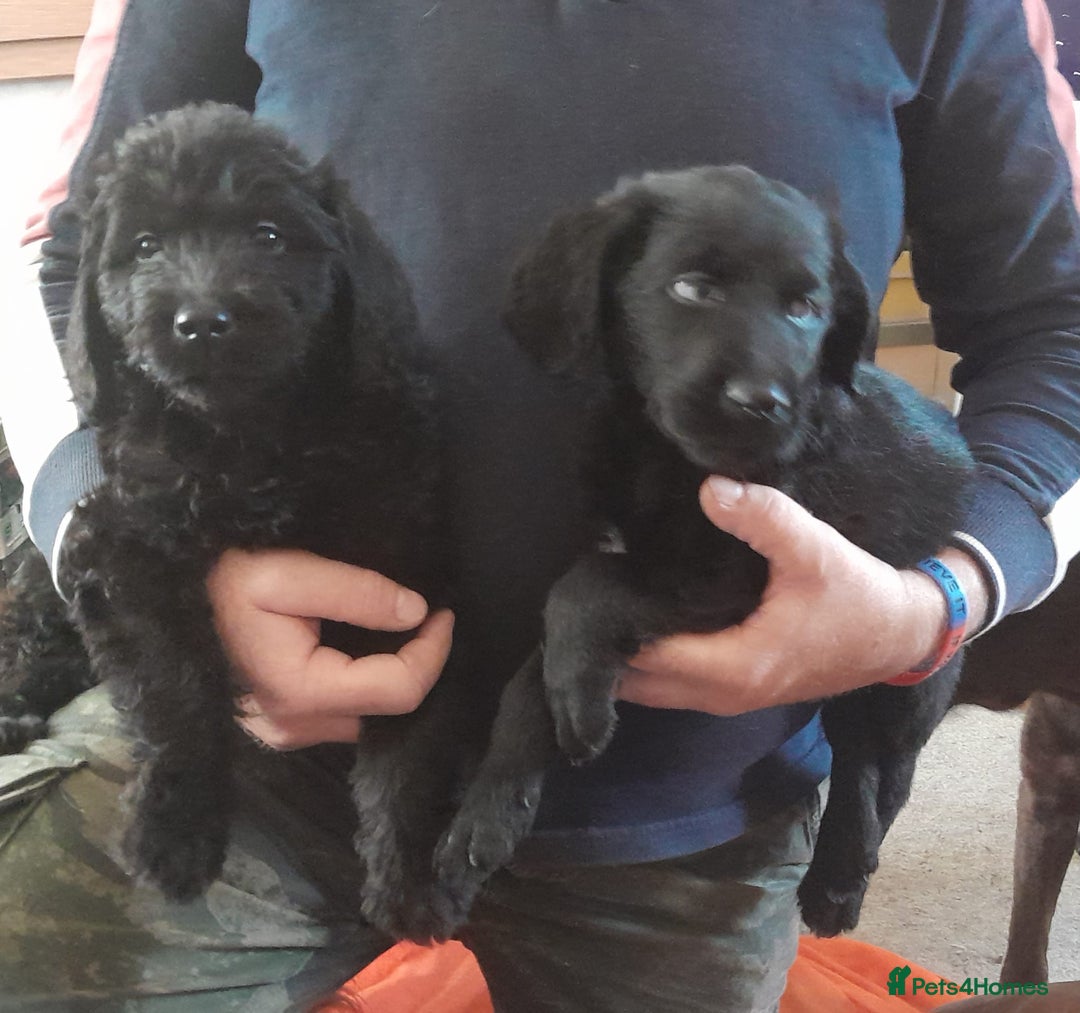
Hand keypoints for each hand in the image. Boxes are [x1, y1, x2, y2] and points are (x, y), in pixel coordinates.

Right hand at [207, 548, 453, 748]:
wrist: (164, 595)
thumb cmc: (219, 580)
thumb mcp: (286, 572)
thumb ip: (357, 592)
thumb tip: (417, 612)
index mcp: (299, 690)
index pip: (400, 689)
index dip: (434, 652)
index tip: (443, 612)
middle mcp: (293, 726)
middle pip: (387, 711)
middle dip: (418, 665)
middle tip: (427, 620)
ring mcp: (281, 734)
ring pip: (366, 718)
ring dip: (392, 677)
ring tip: (402, 631)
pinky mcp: (275, 728)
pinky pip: (340, 716)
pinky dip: (364, 686)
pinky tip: (368, 650)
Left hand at [618, 476, 987, 715]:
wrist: (901, 634)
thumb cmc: (859, 596)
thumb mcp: (814, 550)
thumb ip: (763, 517)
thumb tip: (709, 488)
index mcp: (736, 665)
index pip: (648, 656)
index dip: (615, 623)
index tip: (594, 582)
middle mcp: (723, 693)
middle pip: (638, 682)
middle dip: (609, 644)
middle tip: (587, 592)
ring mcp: (728, 698)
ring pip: (652, 688)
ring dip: (626, 655)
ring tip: (606, 601)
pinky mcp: (735, 689)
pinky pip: (672, 684)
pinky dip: (648, 660)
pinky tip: (638, 618)